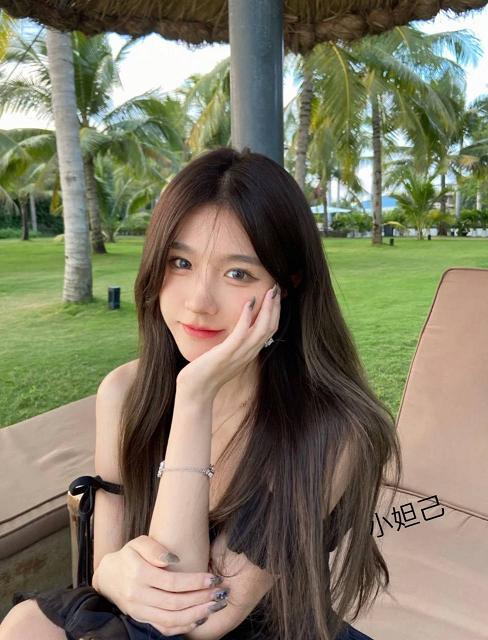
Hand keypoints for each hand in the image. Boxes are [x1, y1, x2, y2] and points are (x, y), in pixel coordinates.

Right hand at [94, 535, 230, 634]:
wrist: (108, 576)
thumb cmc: (129, 556)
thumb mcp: (138, 543)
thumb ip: (155, 548)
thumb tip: (174, 559)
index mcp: (138, 574)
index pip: (172, 582)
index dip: (195, 582)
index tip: (213, 578)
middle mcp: (138, 595)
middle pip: (175, 603)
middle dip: (201, 599)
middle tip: (220, 594)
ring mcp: (139, 611)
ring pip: (171, 619)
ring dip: (196, 614)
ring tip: (215, 606)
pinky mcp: (141, 619)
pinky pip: (163, 628)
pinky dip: (183, 626)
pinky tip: (199, 617)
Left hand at [177, 283, 280, 397]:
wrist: (196, 391)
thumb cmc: (207, 373)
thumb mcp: (225, 356)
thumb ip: (233, 344)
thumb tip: (236, 332)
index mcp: (250, 353)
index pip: (270, 330)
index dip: (275, 312)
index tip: (275, 296)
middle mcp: (249, 353)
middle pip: (271, 327)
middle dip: (276, 307)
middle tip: (276, 288)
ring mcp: (240, 354)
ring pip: (263, 329)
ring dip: (268, 308)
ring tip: (270, 291)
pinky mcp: (227, 353)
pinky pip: (242, 333)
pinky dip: (247, 316)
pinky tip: (248, 302)